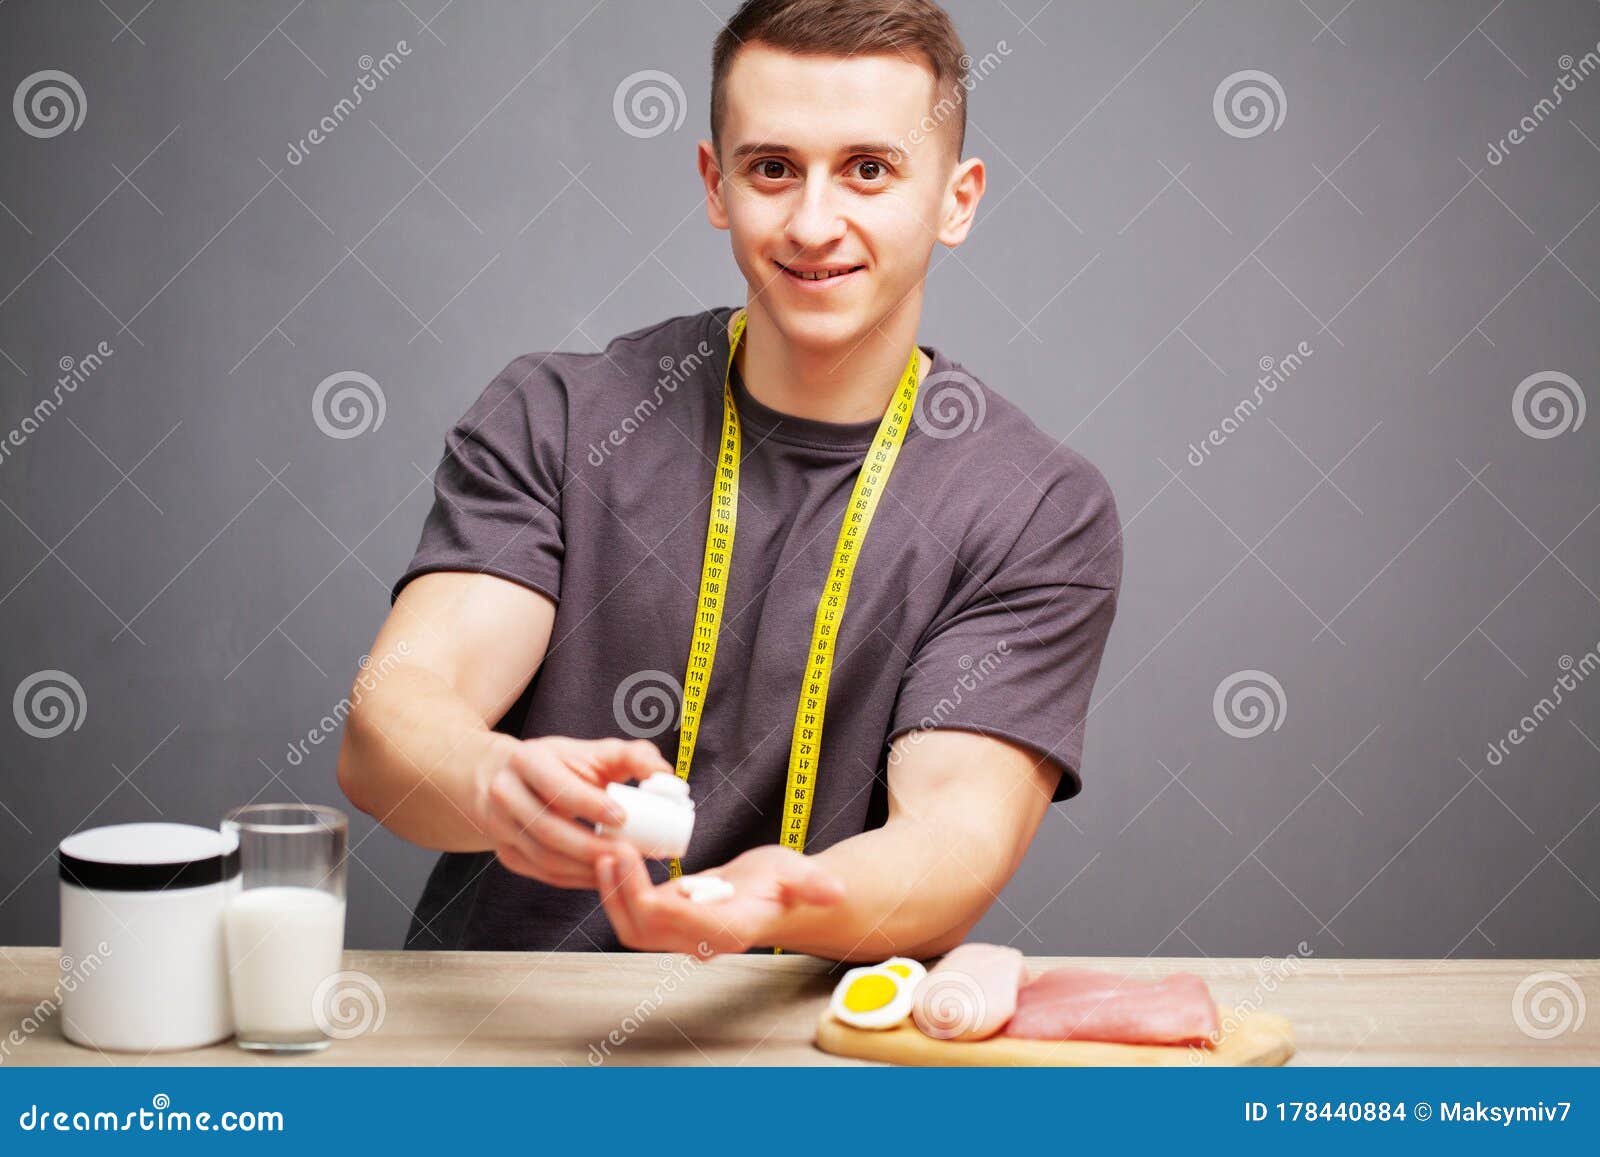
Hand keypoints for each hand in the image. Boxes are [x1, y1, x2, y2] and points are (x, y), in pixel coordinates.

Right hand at [477, 736, 672, 888]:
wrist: (502, 776)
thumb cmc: (559, 763)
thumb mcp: (591, 750)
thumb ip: (632, 756)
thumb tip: (665, 774)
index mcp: (526, 761)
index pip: (557, 787)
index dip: (590, 805)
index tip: (623, 817)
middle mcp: (505, 794)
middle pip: (549, 830)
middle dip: (592, 847)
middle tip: (630, 854)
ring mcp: (499, 827)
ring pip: (545, 858)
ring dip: (586, 869)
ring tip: (622, 867)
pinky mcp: (505, 853)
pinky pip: (543, 873)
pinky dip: (576, 879)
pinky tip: (604, 875)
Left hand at [596, 842, 844, 955]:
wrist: (774, 896)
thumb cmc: (786, 884)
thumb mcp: (799, 873)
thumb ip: (813, 884)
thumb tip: (835, 892)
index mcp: (731, 930)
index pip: (685, 926)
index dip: (657, 904)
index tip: (639, 871)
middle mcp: (701, 940)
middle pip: (646, 933)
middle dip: (622, 895)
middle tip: (611, 851)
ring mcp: (680, 935)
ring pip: (633, 930)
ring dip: (613, 894)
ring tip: (605, 852)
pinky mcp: (668, 921)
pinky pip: (634, 916)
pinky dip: (618, 891)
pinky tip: (613, 859)